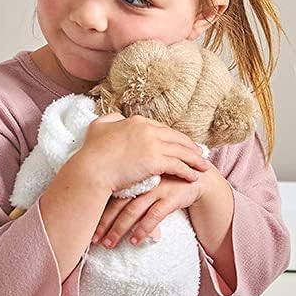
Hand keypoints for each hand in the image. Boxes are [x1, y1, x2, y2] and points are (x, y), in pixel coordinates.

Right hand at [76, 114, 209, 193]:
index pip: (163, 128)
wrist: (91, 170)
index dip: (174, 137)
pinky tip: (195, 177)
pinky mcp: (156, 161)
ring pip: (181, 151)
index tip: (182, 143)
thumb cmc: (92, 153)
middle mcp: (148, 129)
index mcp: (137, 121)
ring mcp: (153, 144)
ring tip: (203, 166)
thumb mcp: (98, 127)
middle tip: (200, 153)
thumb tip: (118, 118)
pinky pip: (178, 165)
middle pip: (176, 138)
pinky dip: (189, 171)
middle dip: (190, 146)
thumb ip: (110, 120)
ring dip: (195, 159)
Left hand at [91, 173, 209, 247]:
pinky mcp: (171, 198)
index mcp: (134, 176)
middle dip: (105, 225)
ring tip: (109, 244)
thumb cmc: (168, 182)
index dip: (99, 213)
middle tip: (94, 241)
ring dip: (119, 230)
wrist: (198, 177)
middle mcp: (143, 182)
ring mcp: (157, 189)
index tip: (89, 229)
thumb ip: (131, 193)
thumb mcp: (148, 183)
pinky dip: (143, 229)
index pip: (111, 196)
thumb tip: (108, 211)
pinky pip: (154, 216)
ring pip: (133, 211)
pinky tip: (135, 241)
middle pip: (118, 205)